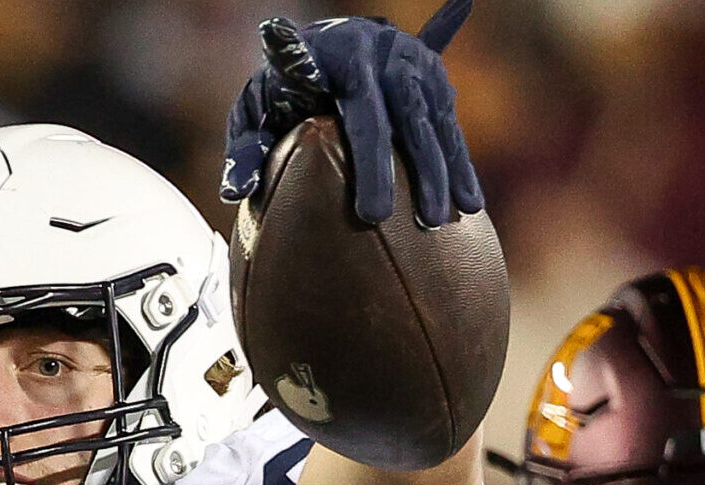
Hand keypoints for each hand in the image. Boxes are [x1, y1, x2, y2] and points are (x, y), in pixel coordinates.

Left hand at [222, 0, 484, 227]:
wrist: (336, 38)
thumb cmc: (287, 86)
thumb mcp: (257, 106)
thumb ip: (245, 147)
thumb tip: (233, 192)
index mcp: (337, 55)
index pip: (360, 110)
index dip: (371, 161)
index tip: (372, 212)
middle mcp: (382, 52)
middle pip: (404, 116)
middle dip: (410, 174)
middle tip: (402, 227)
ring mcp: (414, 63)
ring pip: (435, 123)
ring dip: (444, 174)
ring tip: (444, 220)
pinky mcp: (436, 79)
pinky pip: (451, 128)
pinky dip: (461, 166)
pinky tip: (471, 205)